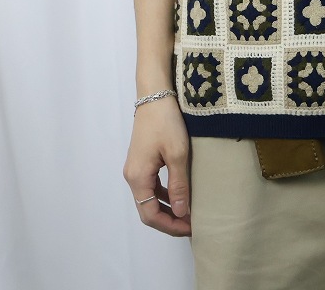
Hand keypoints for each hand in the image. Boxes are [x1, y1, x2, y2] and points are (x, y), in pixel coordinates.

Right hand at [123, 95, 191, 236]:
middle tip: (191, 224)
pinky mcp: (141, 160)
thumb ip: (179, 185)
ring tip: (188, 212)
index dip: (170, 226)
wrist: (155, 95)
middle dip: (169, 220)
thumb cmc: (166, 122)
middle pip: (147, 210)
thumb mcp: (178, 154)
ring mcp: (135, 168)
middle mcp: (132, 176)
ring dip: (167, 208)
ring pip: (149, 198)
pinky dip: (164, 194)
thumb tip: (182, 213)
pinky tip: (179, 194)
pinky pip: (151, 186)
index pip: (150, 215)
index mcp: (138, 178)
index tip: (190, 228)